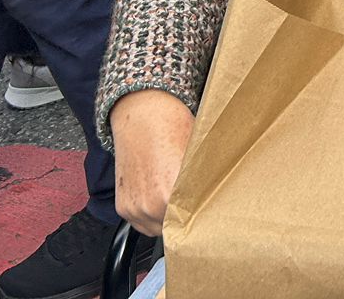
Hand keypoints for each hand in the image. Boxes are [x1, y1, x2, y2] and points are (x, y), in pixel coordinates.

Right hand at [112, 89, 196, 237]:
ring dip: (167, 221)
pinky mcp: (123, 207)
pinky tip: (161, 198)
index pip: (192, 225)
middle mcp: (149, 206)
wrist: (142, 112)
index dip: (202, 220)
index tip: (210, 217)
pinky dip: (152, 216)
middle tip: (196, 207)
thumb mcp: (198, 155)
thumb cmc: (172, 126)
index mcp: (170, 196)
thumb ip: (204, 183)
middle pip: (175, 230)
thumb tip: (220, 196)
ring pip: (157, 230)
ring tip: (176, 200)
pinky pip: (141, 224)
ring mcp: (133, 208)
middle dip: (185, 220)